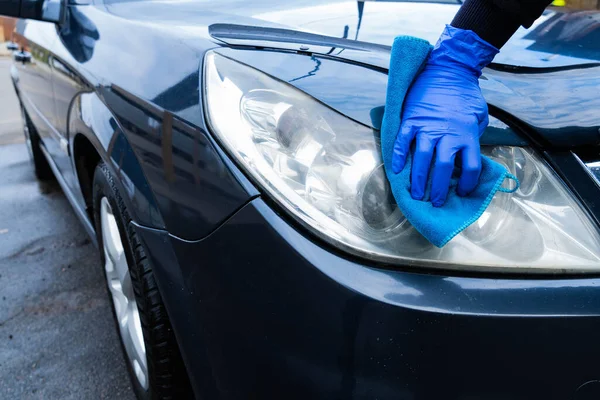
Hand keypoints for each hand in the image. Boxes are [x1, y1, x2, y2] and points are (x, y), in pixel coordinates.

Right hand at [392, 25, 497, 206]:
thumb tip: (467, 155)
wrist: (448, 70)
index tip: (464, 191)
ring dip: (418, 180)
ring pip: (422, 159)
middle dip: (439, 189)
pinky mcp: (411, 120)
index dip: (469, 183)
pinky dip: (398, 156)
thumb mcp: (479, 116)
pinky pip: (403, 142)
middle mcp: (447, 135)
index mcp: (467, 135)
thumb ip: (474, 136)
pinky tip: (396, 170)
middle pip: (443, 169)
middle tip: (435, 202)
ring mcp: (427, 128)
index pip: (471, 167)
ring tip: (415, 194)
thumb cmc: (465, 95)